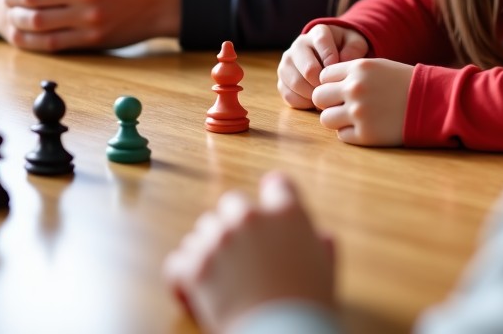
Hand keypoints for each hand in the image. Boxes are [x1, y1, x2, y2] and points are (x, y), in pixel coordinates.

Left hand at [163, 171, 334, 333]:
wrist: (282, 333)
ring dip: (206, 247)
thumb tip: (322, 237)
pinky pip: (177, 261)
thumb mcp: (326, 269)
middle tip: (238, 251)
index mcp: (287, 213)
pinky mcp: (196, 268)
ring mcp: (221, 240)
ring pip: (202, 230)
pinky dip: (181, 276)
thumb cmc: (307, 304)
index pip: (276, 184)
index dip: (272, 196)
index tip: (267, 211)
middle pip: (232, 202)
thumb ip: (321, 246)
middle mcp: (251, 218)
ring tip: (217, 276)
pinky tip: (190, 291)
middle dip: (233, 222)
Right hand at [277, 25, 369, 108]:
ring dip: (314, 95)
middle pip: (308, 69)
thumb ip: (354, 48)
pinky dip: (304, 103)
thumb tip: (343, 61)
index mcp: (318, 32)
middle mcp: (299, 45)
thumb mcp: (355, 43)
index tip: (338, 70)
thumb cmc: (345, 49)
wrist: (330, 57)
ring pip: (296, 84)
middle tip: (334, 89)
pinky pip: (289, 96)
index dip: (332, 57)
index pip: (321, 41)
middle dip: (324, 83)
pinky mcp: (282, 80)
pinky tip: (316, 101)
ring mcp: (287, 63)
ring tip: (327, 96)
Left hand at [311, 58, 413, 145]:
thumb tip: (322, 85)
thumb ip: (350, 73)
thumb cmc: (402, 83)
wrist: (430, 102)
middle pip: (319, 97)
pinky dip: (351, 133)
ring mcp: (359, 113)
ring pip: (325, 119)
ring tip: (355, 117)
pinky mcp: (365, 135)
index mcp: (358, 68)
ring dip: (337, 119)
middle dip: (328, 102)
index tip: (342, 89)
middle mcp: (355, 88)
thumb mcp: (377, 66)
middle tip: (343, 105)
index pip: (323, 76)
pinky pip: (341, 136)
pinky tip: (367, 126)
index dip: (330, 84)